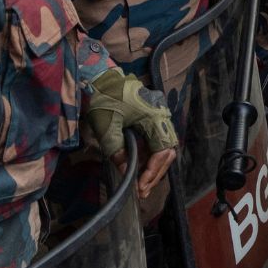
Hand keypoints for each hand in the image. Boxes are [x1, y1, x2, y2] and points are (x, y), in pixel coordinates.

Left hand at [85, 69, 179, 199]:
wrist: (100, 76)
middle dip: (156, 173)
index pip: (162, 151)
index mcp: (154, 117)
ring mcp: (157, 117)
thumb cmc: (104, 97)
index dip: (152, 171)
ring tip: (142, 184)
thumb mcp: (106, 126)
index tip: (140, 186)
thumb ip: (116, 150)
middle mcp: (161, 117)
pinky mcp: (150, 118)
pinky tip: (140, 169)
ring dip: (155, 167)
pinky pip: (156, 141)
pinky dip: (150, 157)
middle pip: (167, 152)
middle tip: (142, 191)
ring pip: (164, 148)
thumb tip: (125, 171)